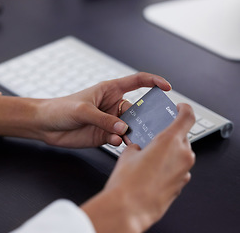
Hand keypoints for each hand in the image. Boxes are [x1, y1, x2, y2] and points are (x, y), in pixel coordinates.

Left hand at [37, 72, 170, 147]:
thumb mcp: (82, 110)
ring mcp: (109, 122)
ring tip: (132, 138)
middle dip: (145, 118)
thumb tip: (123, 130)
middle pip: (137, 110)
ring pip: (130, 127)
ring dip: (133, 133)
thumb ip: (103, 120)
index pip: (137, 81)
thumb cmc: (61, 108)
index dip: (153, 82)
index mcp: (110, 90)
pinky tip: (115, 143)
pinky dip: (120, 142)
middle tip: (150, 126)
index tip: (167, 87)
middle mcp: (113, 106)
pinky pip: (119, 139)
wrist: (45, 125)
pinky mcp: (104, 136)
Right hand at [81, 103, 195, 232]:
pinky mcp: (181, 185)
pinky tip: (152, 172)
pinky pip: (178, 169)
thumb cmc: (127, 182)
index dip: (184, 108)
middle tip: (155, 138)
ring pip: (181, 154)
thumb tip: (139, 148)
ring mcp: (184, 172)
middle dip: (170, 135)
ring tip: (150, 158)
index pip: (187, 116)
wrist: (128, 209)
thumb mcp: (128, 154)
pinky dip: (169, 167)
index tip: (180, 107)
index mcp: (169, 141)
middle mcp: (182, 155)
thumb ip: (138, 146)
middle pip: (183, 137)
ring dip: (169, 152)